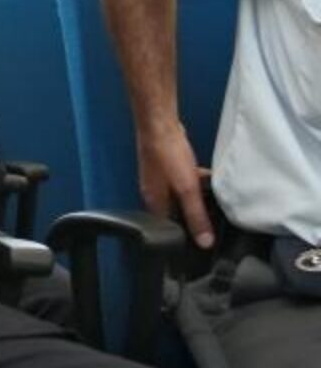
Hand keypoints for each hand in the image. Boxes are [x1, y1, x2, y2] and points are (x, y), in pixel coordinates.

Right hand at [137, 122, 214, 248]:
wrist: (159, 124)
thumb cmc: (167, 155)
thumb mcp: (187, 189)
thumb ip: (196, 216)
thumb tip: (205, 242)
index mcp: (154, 203)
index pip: (167, 228)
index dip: (184, 235)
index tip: (203, 239)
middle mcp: (154, 193)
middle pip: (175, 212)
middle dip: (192, 216)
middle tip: (212, 220)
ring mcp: (160, 178)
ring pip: (180, 196)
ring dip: (195, 198)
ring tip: (214, 200)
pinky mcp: (167, 165)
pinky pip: (183, 181)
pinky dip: (195, 182)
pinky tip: (208, 179)